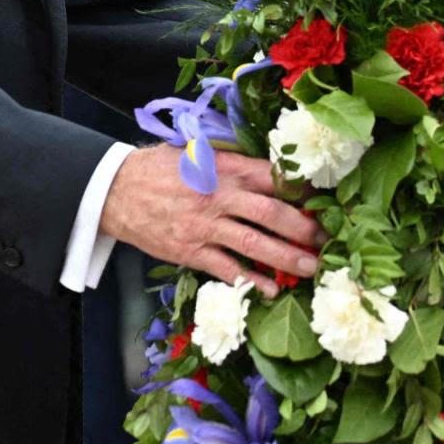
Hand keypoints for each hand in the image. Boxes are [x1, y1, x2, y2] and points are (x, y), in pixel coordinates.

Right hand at [101, 146, 323, 296]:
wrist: (115, 191)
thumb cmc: (159, 169)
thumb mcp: (198, 153)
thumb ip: (233, 163)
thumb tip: (273, 171)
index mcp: (225, 168)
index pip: (273, 178)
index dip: (302, 190)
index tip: (325, 201)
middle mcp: (219, 196)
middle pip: (272, 213)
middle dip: (305, 228)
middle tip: (328, 240)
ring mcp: (205, 226)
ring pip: (255, 244)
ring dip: (287, 257)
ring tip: (312, 267)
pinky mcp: (190, 251)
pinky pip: (226, 269)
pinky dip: (250, 280)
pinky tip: (271, 289)